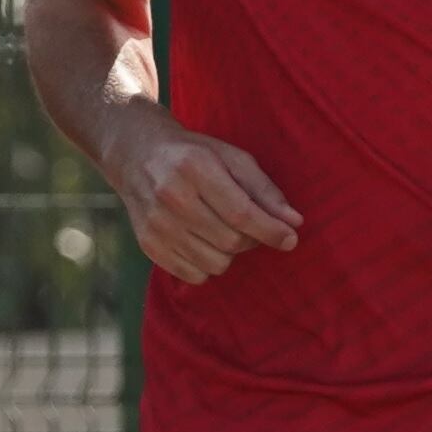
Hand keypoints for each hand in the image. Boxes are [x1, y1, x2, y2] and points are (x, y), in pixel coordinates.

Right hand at [100, 103, 300, 283]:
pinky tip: (203, 241)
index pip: (241, 213)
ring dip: (230, 253)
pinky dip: (208, 265)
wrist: (137, 155)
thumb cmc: (194, 155)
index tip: (291, 239)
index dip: (271, 230)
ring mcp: (156, 225)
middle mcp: (171, 197)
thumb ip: (264, 189)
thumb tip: (293, 222)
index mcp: (194, 168)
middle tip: (249, 225)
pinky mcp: (148, 246)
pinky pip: (195, 275)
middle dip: (251, 239)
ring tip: (222, 230)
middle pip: (231, 241)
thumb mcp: (232, 158)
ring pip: (215, 263)